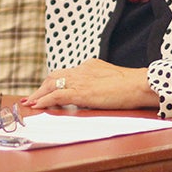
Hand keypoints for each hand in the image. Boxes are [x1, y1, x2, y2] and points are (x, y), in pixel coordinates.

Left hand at [23, 58, 158, 109]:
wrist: (141, 84)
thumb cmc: (134, 85)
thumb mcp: (114, 77)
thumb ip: (102, 80)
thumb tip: (98, 89)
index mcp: (89, 66)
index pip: (66, 73)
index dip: (54, 82)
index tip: (45, 90)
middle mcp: (81, 70)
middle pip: (54, 77)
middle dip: (42, 88)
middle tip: (31, 97)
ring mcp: (80, 81)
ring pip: (51, 85)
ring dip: (39, 95)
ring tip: (30, 103)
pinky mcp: (81, 92)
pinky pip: (56, 95)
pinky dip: (44, 100)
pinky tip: (38, 106)